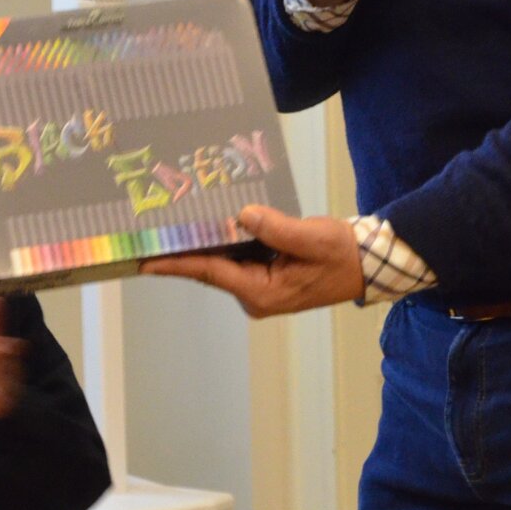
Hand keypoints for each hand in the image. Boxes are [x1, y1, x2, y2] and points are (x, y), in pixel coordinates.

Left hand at [141, 205, 364, 317]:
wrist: (364, 263)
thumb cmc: (342, 255)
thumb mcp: (313, 239)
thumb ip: (278, 229)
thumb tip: (244, 216)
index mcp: (263, 292)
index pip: (211, 273)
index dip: (177, 264)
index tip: (146, 260)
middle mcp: (255, 294)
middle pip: (210, 269)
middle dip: (183, 250)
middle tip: (151, 230)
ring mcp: (258, 286)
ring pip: (221, 262)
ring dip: (202, 243)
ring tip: (172, 221)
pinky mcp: (263, 275)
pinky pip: (235, 257)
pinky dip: (222, 241)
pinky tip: (208, 221)